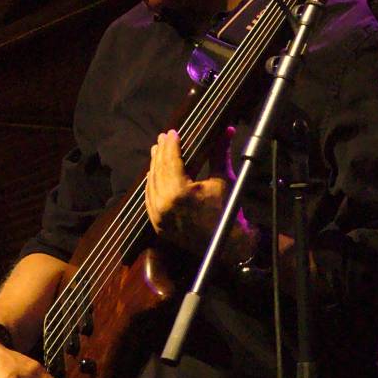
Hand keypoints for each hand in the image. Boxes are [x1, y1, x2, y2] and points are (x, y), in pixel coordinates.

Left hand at [145, 128, 257, 260]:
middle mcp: (164, 204)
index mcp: (179, 191)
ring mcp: (159, 217)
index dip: (171, 145)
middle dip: (160, 152)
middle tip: (163, 138)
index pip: (171, 160)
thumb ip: (219, 154)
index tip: (172, 132)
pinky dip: (152, 186)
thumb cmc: (228, 212)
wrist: (228, 247)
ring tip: (157, 152)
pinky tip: (154, 175)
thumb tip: (226, 130)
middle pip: (158, 171)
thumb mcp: (223, 180)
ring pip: (151, 185)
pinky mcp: (158, 226)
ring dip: (154, 167)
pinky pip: (150, 200)